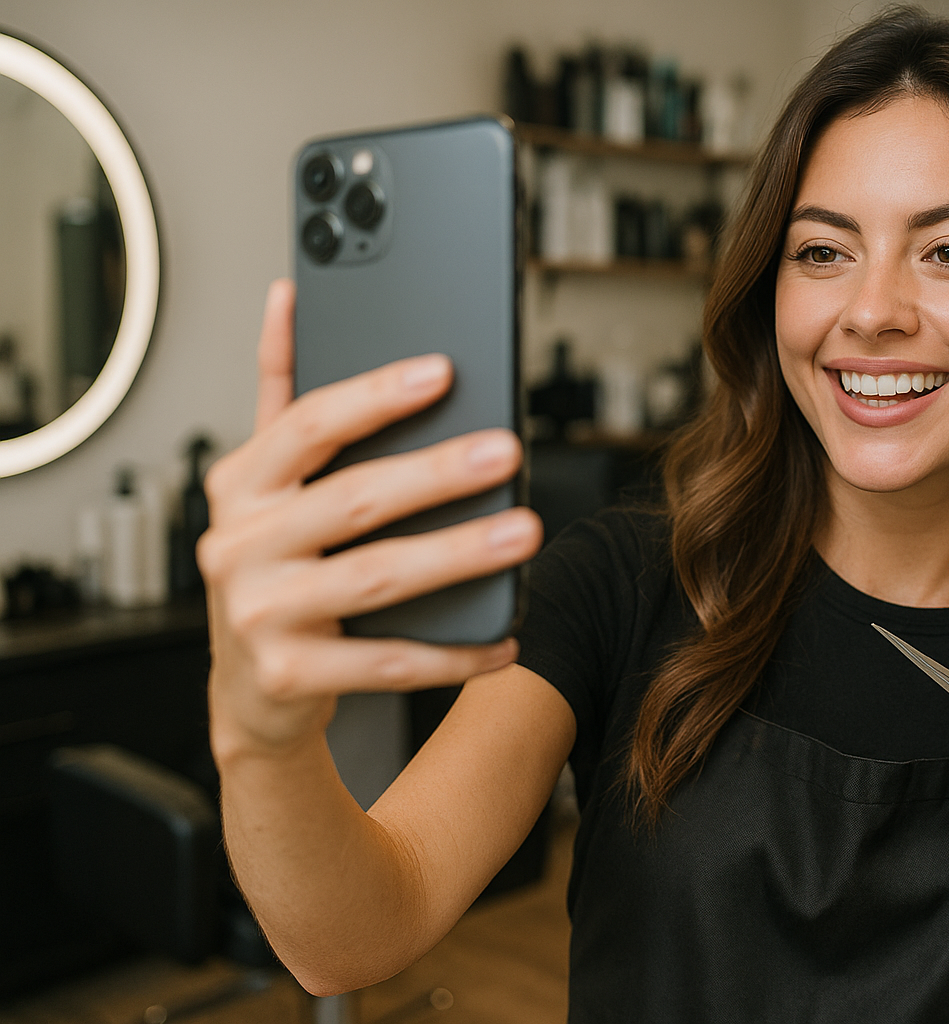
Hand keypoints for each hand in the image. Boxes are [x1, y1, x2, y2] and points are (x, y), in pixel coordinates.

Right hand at [200, 280, 540, 758]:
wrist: (254, 689)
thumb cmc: (276, 570)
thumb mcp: (266, 484)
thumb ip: (282, 394)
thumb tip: (288, 298)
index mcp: (240, 486)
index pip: (307, 425)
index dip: (374, 396)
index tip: (442, 372)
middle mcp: (238, 546)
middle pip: (352, 499)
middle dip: (436, 474)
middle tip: (505, 452)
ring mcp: (260, 614)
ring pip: (376, 577)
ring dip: (458, 554)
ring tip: (523, 532)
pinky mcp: (289, 676)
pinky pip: (389, 661)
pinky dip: (453, 651)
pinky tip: (504, 635)